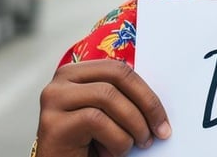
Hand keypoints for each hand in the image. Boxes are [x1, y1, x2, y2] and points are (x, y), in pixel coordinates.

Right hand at [37, 60, 170, 156]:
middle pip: (115, 75)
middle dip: (146, 103)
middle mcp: (60, 82)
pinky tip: (112, 154)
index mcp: (75, 75)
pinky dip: (116, 140)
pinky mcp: (53, 124)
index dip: (146, 92)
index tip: (163, 119)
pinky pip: (96, 120)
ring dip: (133, 125)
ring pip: (107, 96)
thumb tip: (156, 100)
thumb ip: (122, 100)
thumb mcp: (109, 118)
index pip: (119, 69)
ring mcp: (53, 101)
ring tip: (137, 145)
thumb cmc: (88, 148)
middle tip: (160, 131)